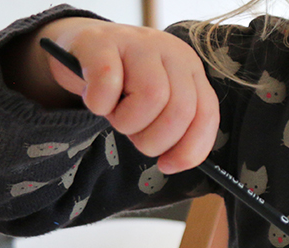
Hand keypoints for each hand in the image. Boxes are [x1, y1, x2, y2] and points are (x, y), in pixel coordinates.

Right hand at [6, 17, 218, 172]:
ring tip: (115, 114)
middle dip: (155, 139)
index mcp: (190, 68)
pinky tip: (95, 101)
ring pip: (152, 97)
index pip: (207, 114)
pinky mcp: (100, 41)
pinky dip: (99, 105)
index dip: (189, 148)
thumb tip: (178, 161)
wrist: (81, 47)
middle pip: (180, 110)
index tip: (167, 165)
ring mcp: (136, 41)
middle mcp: (170, 50)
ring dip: (128, 123)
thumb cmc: (123, 84)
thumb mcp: (157, 104)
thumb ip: (176, 127)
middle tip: (134, 135)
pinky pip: (108, 84)